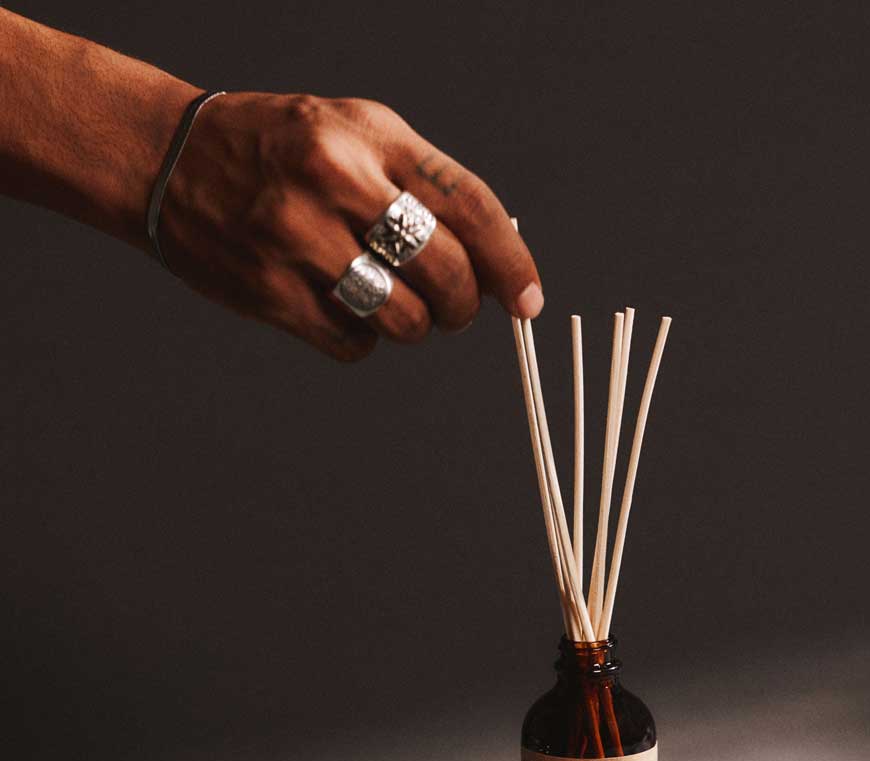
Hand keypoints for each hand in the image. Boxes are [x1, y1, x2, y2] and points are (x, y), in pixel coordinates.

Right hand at [159, 92, 543, 361]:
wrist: (167, 156)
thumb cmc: (280, 149)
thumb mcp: (356, 132)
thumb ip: (423, 185)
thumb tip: (494, 263)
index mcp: (371, 136)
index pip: (471, 207)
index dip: (512, 263)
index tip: (529, 301)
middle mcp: (336, 181)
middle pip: (446, 273)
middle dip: (463, 306)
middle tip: (453, 309)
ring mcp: (297, 237)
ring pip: (403, 320)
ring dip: (413, 327)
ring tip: (390, 304)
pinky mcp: (267, 290)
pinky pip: (352, 345)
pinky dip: (362, 341)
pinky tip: (342, 310)